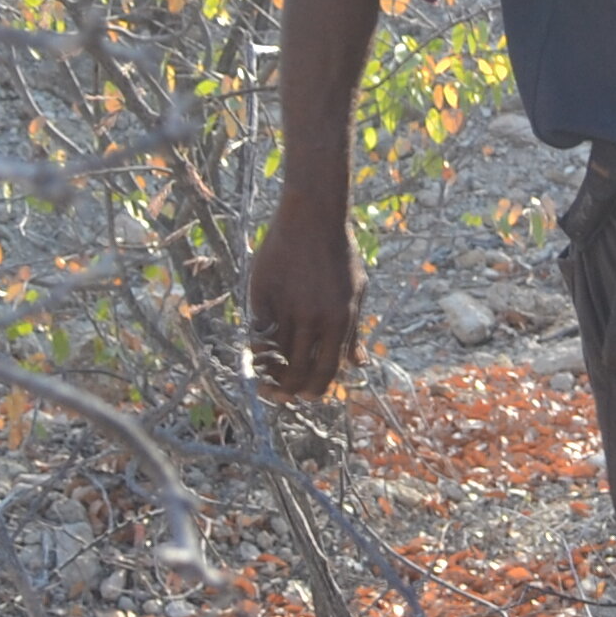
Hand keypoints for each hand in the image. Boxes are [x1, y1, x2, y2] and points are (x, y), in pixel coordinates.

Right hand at [247, 194, 363, 397]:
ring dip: (269, 374)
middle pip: (299, 369)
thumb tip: (359, 365)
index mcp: (341, 321)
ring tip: (266, 382)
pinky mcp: (263, 294)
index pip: (327, 370)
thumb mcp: (357, 293)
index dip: (315, 389)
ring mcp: (287, 306)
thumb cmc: (339, 256)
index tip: (306, 397)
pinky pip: (257, 330)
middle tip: (281, 397)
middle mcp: (314, 318)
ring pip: (276, 354)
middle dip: (289, 389)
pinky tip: (256, 355)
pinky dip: (255, 347)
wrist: (312, 219)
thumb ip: (354, 332)